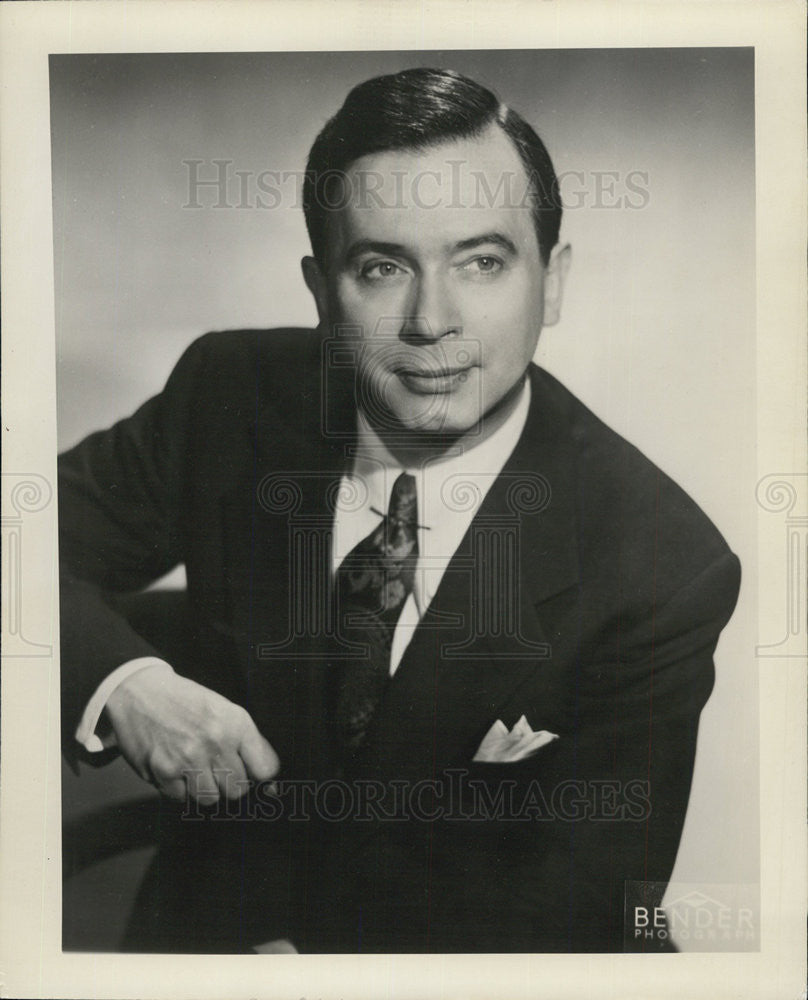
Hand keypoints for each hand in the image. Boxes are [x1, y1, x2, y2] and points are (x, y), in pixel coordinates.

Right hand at [104, 663, 278, 804]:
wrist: (141, 691)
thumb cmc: (185, 701)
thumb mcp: (223, 709)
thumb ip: (247, 741)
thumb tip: (268, 777)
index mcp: (236, 723)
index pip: (264, 769)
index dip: (258, 775)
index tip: (251, 773)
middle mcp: (216, 740)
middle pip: (237, 789)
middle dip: (229, 782)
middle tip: (216, 768)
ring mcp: (189, 757)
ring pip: (211, 799)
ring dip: (204, 788)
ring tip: (195, 768)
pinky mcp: (164, 770)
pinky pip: (181, 799)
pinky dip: (178, 788)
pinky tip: (174, 767)